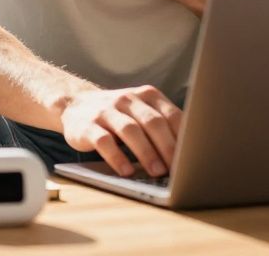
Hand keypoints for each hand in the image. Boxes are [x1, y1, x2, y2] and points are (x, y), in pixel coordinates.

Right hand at [57, 85, 182, 176]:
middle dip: (168, 147)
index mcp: (147, 95)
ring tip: (156, 172)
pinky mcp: (87, 126)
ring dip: (146, 153)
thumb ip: (162, 125)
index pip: (171, 115)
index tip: (193, 158)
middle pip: (152, 122)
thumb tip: (189, 156)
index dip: (184, 137)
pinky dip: (117, 157)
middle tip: (178, 169)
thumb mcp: (141, 112)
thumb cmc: (118, 115)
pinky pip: (104, 141)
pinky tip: (126, 172)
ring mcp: (106, 111)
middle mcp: (127, 99)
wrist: (75, 106)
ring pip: (130, 130)